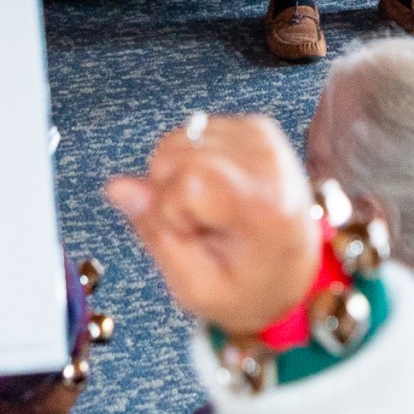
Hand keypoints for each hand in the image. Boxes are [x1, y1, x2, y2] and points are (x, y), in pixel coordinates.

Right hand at [107, 114, 324, 335]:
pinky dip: (192, 161)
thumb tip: (119, 187)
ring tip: (211, 210)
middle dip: (169, 191)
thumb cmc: (250, 287)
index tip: (195, 237)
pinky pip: (194, 131)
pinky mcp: (258, 127)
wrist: (294, 272)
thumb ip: (155, 233)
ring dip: (179, 175)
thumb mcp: (197, 286)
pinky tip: (216, 191)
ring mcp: (266, 139)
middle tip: (201, 225)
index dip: (172, 213)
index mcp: (263, 204)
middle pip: (176, 152)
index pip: (186, 182)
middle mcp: (270, 161)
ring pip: (180, 138)